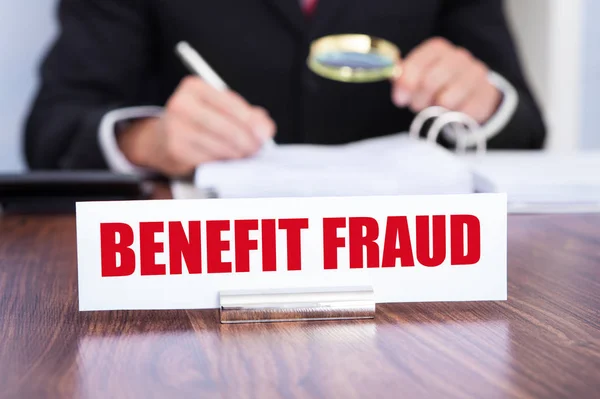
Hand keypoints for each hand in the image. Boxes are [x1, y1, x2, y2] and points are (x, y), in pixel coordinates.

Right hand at [118, 76, 275, 176]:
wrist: (160, 140)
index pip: (230, 104)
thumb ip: (247, 114)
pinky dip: (224, 163)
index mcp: (194, 87)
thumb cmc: (197, 122)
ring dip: (238, 155)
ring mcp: (176, 129)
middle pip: (227, 127)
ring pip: (221, 146)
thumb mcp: (220, 108)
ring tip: (244, 156)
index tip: (264, 134)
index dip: (251, 122)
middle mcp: (182, 105)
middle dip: (248, 142)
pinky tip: (227, 161)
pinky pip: (210, 160)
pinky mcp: (177, 151)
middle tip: (257, 149)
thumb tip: (264, 129)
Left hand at [392, 37, 500, 123]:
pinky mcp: (485, 94)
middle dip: (418, 100)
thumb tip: (392, 74)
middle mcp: (457, 56)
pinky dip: (453, 116)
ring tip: (436, 107)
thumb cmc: (438, 85)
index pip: (416, 64)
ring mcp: (475, 73)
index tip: (400, 99)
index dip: (405, 84)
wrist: (473, 94)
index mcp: (437, 49)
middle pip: (429, 82)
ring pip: (445, 100)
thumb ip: (402, 76)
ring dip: (435, 110)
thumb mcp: (418, 77)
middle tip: (418, 106)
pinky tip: (454, 111)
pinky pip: (461, 112)